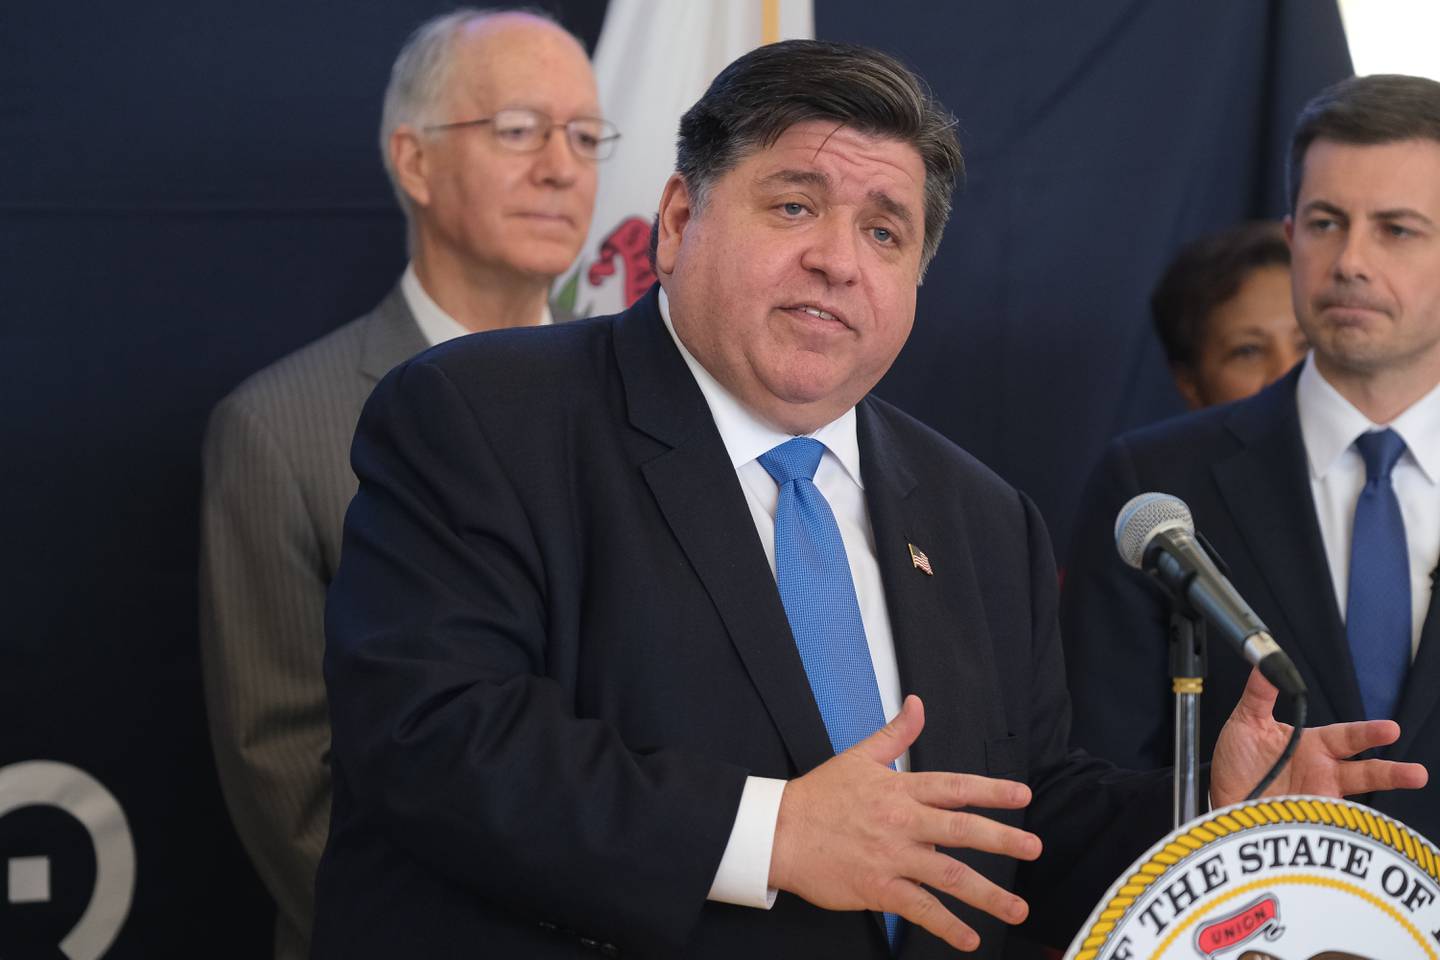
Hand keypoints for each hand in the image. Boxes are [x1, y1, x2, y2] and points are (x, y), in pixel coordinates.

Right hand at [767, 695, 1040, 951]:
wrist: (779, 831)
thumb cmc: (818, 796)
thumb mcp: (858, 757)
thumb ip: (895, 733)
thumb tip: (917, 704)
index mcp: (900, 789)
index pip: (955, 787)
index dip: (992, 790)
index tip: (1023, 796)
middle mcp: (902, 822)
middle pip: (961, 830)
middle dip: (1003, 840)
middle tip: (1035, 849)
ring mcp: (892, 857)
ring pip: (949, 876)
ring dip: (987, 894)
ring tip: (1016, 908)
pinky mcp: (878, 887)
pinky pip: (920, 909)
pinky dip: (947, 926)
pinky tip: (969, 939)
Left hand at [1211, 667, 1428, 808]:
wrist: (1220, 796)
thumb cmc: (1238, 761)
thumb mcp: (1246, 721)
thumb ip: (1259, 695)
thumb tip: (1266, 665)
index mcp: (1312, 745)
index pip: (1347, 737)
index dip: (1368, 733)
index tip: (1390, 730)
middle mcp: (1322, 773)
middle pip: (1365, 773)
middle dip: (1391, 773)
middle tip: (1416, 774)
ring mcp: (1317, 801)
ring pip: (1354, 806)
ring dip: (1372, 812)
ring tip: (1392, 817)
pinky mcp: (1306, 825)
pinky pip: (1327, 827)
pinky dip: (1337, 829)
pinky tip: (1342, 835)